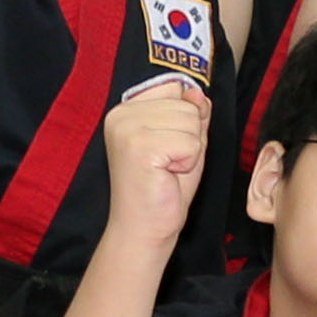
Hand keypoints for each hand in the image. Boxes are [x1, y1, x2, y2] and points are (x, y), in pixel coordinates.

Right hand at [94, 77, 209, 238]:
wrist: (144, 228)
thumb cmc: (163, 188)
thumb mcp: (185, 141)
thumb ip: (191, 114)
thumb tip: (196, 91)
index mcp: (126, 109)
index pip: (175, 88)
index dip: (184, 120)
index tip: (165, 147)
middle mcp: (121, 114)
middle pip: (186, 105)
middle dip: (189, 137)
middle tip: (167, 163)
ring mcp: (128, 128)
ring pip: (191, 122)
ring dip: (190, 150)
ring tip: (167, 169)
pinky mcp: (140, 146)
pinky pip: (191, 142)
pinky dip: (189, 163)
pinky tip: (167, 175)